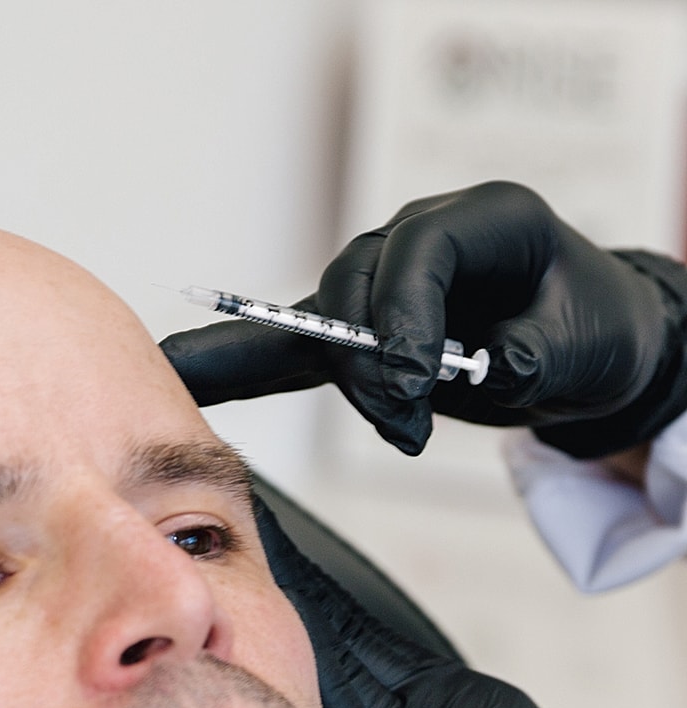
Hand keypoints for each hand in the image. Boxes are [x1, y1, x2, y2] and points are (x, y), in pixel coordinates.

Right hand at [163, 181, 686, 457]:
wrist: (581, 350)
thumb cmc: (588, 334)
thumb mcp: (581, 346)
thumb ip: (528, 356)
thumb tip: (474, 371)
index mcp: (486, 220)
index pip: (421, 248)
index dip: (408, 314)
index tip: (417, 384)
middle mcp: (419, 239)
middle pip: (358, 287)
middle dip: (376, 366)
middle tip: (410, 426)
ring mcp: (379, 285)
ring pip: (326, 327)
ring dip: (355, 389)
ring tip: (405, 433)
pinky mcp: (355, 334)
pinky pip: (286, 349)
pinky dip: (236, 366)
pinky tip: (175, 373)